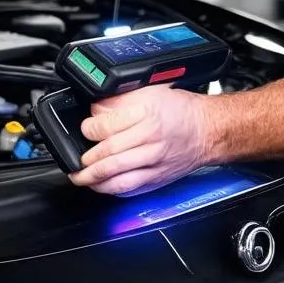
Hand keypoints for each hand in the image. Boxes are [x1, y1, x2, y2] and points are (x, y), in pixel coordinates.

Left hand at [68, 85, 214, 195]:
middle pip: (108, 154)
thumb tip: (95, 109)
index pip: (106, 126)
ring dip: (93, 180)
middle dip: (86, 160)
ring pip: (117, 176)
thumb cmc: (181, 111)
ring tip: (80, 177)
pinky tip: (101, 186)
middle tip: (76, 160)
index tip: (84, 129)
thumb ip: (120, 100)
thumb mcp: (149, 91)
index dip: (88, 129)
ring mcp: (153, 162)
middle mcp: (150, 140)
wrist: (207, 130)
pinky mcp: (156, 178)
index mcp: (146, 114)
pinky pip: (129, 189)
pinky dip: (111, 190)